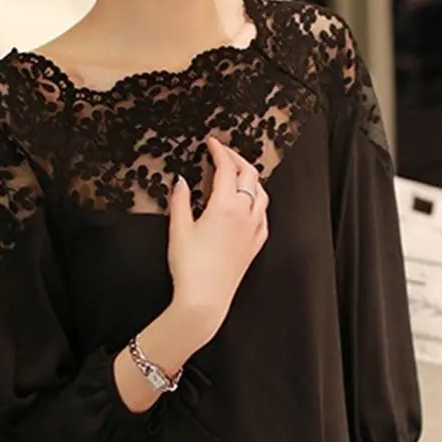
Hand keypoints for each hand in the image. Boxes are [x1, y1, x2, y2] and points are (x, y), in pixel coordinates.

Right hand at [168, 137, 268, 341]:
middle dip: (237, 159)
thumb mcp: (178, 229)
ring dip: (251, 179)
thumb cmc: (190, 267)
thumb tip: (181, 181)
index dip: (219, 151)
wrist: (205, 299)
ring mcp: (253, 230)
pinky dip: (258, 202)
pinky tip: (250, 205)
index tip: (212, 143)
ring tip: (238, 174)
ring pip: (261, 194)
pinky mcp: (255, 245)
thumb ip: (180, 200)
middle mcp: (245, 215)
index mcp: (226, 206)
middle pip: (249, 175)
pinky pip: (263, 216)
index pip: (227, 168)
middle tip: (223, 153)